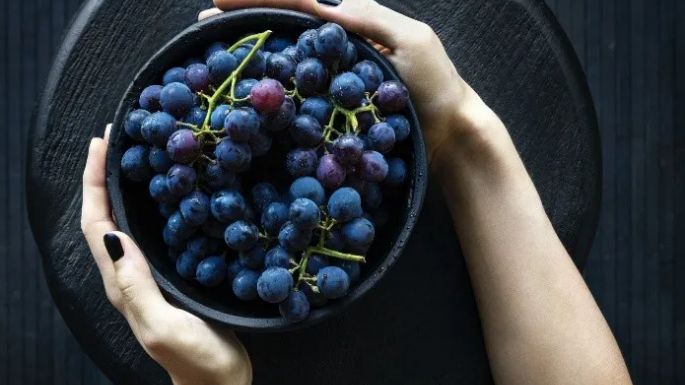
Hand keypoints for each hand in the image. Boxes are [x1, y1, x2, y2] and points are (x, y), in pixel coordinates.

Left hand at [81, 125, 251, 384]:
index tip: (102, 144)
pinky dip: (147, 207)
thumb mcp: (163, 325)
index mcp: (122, 283)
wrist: (217, 382)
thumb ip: (136, 286)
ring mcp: (147, 276)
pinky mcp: (168, 276)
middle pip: (103, 217)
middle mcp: (128, 275)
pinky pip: (149, 232)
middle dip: (102, 176)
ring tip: (135, 156)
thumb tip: (113, 234)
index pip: (96, 223)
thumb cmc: (195, 358)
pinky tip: (167, 193)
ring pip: (124, 222)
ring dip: (121, 188)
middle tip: (117, 138)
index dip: (94, 182)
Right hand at [201, 0, 503, 170]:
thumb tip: (322, 3)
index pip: (300, 0)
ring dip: (251, 46)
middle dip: (246, 16)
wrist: (450, 134)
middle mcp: (338, 43)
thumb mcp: (411, 41)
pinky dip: (272, 82)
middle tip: (205, 19)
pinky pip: (298, 88)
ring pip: (287, 54)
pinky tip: (251, 85)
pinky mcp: (334, 103)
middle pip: (285, 22)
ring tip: (215, 45)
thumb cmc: (437, 86)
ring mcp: (334, 75)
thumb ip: (368, 20)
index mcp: (354, 21)